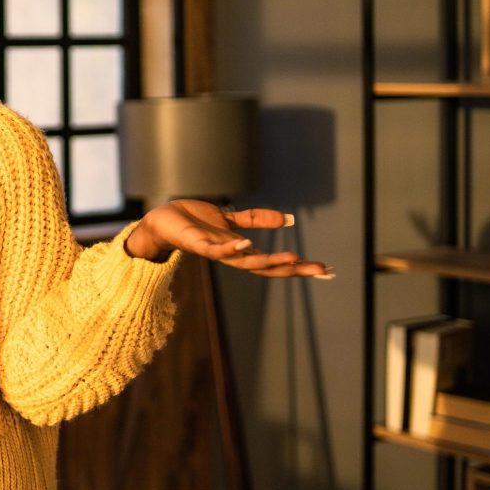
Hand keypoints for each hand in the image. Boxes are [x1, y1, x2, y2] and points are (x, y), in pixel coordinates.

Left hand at [124, 200, 333, 278]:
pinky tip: (247, 244)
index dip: (300, 267)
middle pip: (268, 267)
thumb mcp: (231, 220)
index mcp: (241, 251)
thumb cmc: (194, 222)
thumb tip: (287, 219)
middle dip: (295, 270)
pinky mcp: (199, 244)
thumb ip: (255, 220)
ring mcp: (216, 252)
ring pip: (247, 262)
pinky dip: (232, 249)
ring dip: (270, 261)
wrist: (163, 221)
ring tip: (294, 259)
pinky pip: (218, 249)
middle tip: (321, 270)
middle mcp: (232, 256)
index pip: (275, 262)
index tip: (327, 270)